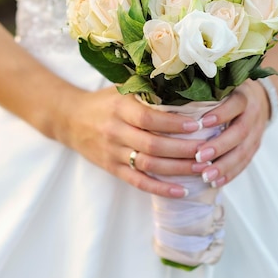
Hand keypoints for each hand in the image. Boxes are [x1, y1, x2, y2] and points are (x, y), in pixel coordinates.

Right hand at [55, 84, 205, 198]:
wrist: (69, 120)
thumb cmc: (104, 101)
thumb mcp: (122, 89)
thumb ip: (148, 89)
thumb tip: (187, 86)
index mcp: (120, 108)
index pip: (149, 119)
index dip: (174, 124)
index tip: (197, 126)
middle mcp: (115, 131)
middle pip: (153, 145)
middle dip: (183, 150)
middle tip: (208, 150)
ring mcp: (113, 152)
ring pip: (149, 165)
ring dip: (178, 169)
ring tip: (203, 169)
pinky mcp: (112, 168)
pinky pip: (138, 182)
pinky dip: (161, 188)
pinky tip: (181, 191)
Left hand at [191, 79, 270, 186]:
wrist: (259, 97)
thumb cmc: (228, 91)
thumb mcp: (220, 85)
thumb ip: (202, 91)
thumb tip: (167, 98)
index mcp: (242, 95)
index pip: (235, 104)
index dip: (220, 114)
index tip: (201, 123)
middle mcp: (253, 113)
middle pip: (240, 132)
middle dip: (219, 146)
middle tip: (199, 156)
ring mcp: (257, 131)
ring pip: (244, 151)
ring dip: (224, 166)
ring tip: (206, 176)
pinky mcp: (255, 146)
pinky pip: (245, 163)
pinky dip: (231, 174)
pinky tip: (217, 182)